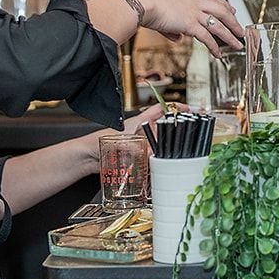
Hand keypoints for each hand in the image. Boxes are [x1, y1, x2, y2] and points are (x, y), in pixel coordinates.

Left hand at [66, 102, 188, 177]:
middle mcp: (141, 132)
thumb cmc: (97, 142)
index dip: (177, 108)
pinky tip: (161, 169)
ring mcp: (139, 145)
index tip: (192, 110)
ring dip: (166, 152)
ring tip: (176, 156)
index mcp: (138, 122)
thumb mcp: (121, 142)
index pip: (161, 110)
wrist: (86, 157)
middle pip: (164, 130)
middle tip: (188, 138)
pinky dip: (157, 165)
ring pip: (160, 147)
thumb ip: (138, 147)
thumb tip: (154, 154)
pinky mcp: (136, 159)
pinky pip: (152, 161)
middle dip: (176, 134)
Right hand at [128, 0, 244, 54]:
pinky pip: (207, 38)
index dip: (225, 5)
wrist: (144, 4)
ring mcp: (195, 13)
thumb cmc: (149, 6)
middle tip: (241, 31)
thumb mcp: (166, 12)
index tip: (233, 10)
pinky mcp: (190, 24)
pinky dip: (214, 47)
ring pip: (219, 26)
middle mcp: (196, 3)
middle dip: (234, 22)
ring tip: (237, 44)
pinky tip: (218, 55)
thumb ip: (175, 27)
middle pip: (223, 11)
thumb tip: (179, 38)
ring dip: (230, 36)